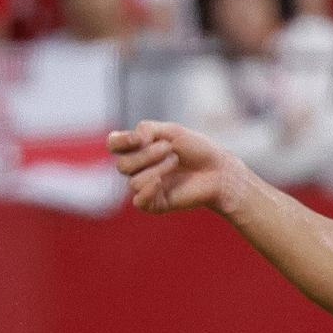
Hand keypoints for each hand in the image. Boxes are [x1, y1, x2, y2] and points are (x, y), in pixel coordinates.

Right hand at [107, 120, 244, 214]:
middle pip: (122, 164)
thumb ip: (147, 130)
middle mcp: (138, 168)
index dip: (121, 141)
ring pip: (133, 181)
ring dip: (157, 168)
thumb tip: (134, 140)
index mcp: (137, 148)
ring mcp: (146, 187)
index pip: (114, 145)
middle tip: (170, 149)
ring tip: (176, 162)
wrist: (219, 170)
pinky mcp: (156, 203)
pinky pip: (139, 201)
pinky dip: (148, 190)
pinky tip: (160, 182)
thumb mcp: (172, 131)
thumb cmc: (197, 149)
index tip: (139, 138)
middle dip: (147, 155)